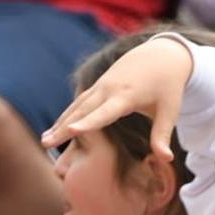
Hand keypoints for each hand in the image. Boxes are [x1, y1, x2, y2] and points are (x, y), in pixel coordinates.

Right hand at [40, 35, 192, 162]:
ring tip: (44, 141)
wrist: (162, 54)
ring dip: (60, 122)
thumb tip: (167, 160)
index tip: (72, 131)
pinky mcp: (98, 85)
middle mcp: (109, 89)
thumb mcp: (170, 109)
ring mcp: (101, 85)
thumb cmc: (168, 85)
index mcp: (126, 95)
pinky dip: (67, 115)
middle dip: (64, 127)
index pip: (104, 112)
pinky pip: (79, 102)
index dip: (89, 123)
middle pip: (83, 111)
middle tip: (46, 144)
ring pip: (77, 106)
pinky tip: (56, 128)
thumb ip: (163, 135)